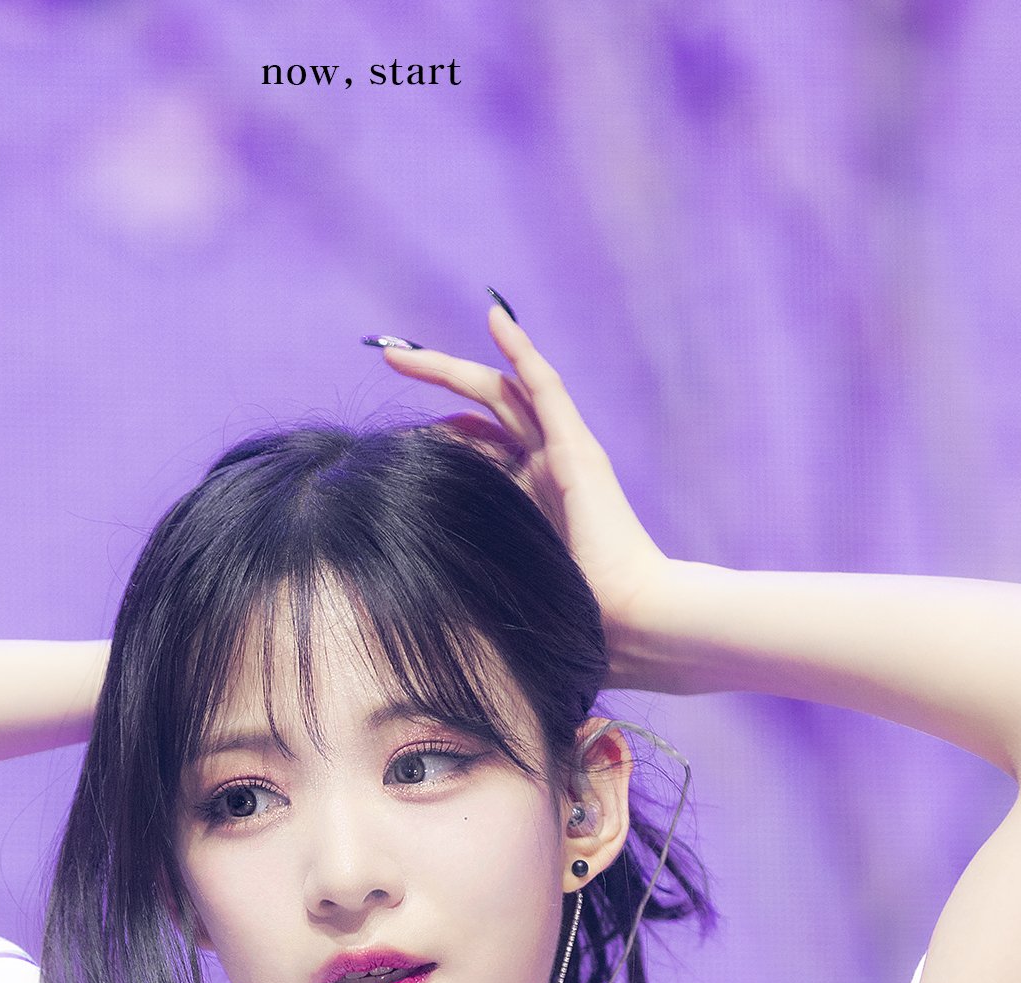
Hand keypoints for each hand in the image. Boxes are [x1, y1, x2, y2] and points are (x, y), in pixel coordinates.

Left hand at [373, 301, 671, 683]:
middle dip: (435, 382)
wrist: (630, 625)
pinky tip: (494, 319)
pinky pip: (546, 387)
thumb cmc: (575, 620)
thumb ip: (472, 568)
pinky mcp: (577, 451)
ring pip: (504, 390)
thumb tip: (419, 581)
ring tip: (405, 353)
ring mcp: (562, 454)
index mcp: (528, 497)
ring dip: (453, 366)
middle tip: (390, 363)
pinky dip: (522, 351)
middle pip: (484, 408)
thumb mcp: (504, 582)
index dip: (434, 436)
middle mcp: (544, 467)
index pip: (475, 448)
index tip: (390, 437)